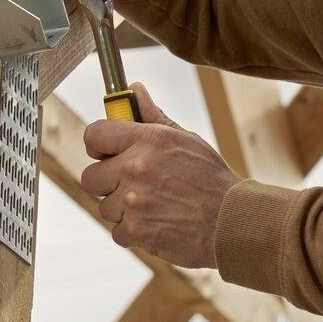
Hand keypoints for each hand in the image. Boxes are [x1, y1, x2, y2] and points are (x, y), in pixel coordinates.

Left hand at [78, 83, 240, 269]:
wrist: (231, 220)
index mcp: (147, 139)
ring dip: (123, 210)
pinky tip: (157, 223)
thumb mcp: (185, 139)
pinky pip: (117, 232)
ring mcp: (133, 201)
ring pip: (105, 207)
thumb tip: (134, 89)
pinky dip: (134, 232)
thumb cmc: (211, 178)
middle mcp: (135, 167)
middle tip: (131, 185)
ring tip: (154, 206)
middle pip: (91, 176)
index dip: (98, 146)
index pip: (95, 134)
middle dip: (108, 182)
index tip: (106, 153)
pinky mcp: (137, 231)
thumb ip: (153, 116)